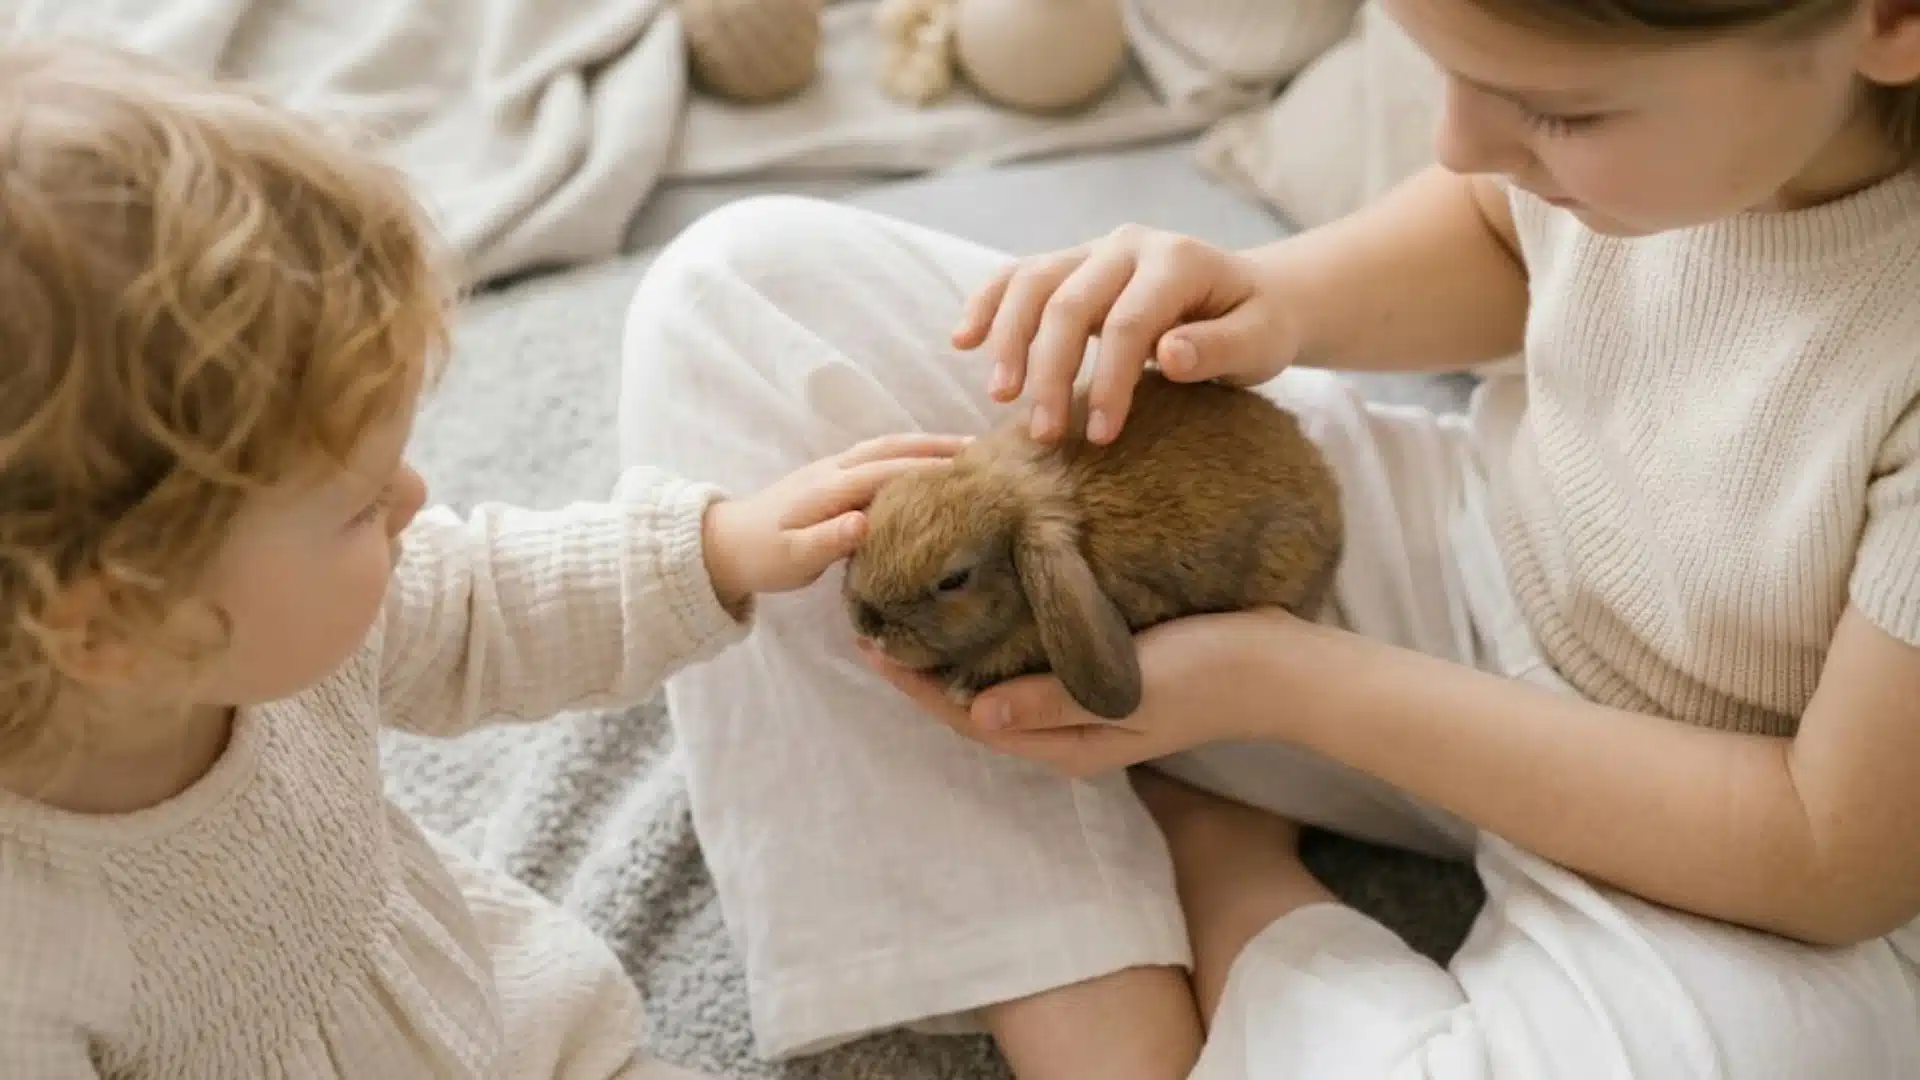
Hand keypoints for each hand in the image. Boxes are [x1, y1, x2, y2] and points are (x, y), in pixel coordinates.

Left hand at [703, 433, 969, 610]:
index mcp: (828, 488)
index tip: (968, 471)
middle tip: (981, 451)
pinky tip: (929, 460)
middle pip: (892, 448)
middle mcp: (834, 469)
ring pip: (886, 447)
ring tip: (967, 449)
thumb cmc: (762, 556)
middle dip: (937, 446)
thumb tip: (864, 524)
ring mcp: (833, 469)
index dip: (927, 469)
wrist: (724, 544)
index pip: (886, 472)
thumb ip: (828, 541)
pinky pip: (879, 456)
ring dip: (926, 444)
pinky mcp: (833, 477)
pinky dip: (909, 452)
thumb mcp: (792, 559)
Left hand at [858, 610, 1272, 777]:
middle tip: (871, 620)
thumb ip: (1053, 702)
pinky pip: (1028, 660)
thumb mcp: (1128, 691)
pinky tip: (976, 605)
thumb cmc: (1209, 673)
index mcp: (1067, 746)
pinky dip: (992, 636)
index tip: (869, 643)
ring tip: (907, 611)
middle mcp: (1065, 730)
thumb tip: (975, 713)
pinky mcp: (1096, 673)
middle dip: (921, 667)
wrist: (1280, 665)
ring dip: (951, 651)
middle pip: (971, 703)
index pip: (967, 718)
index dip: (915, 684)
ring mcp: (1081, 702)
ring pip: (996, 681)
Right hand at [953, 225, 1298, 445]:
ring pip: (1032, 282)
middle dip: (1049, 370)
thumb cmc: (1257, 326)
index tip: (1099, 436)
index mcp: (1177, 260)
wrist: (1250, 296)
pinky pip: (1017, 276)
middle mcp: (1128, 245)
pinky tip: (963, 340)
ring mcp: (1094, 251)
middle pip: (1068, 301)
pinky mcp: (1071, 265)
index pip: (1127, 322)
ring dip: (1009, 340)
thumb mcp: (1261, 342)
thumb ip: (1219, 348)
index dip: (1108, 380)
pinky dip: (987, 304)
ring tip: (1000, 396)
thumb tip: (1167, 355)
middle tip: (1042, 435)